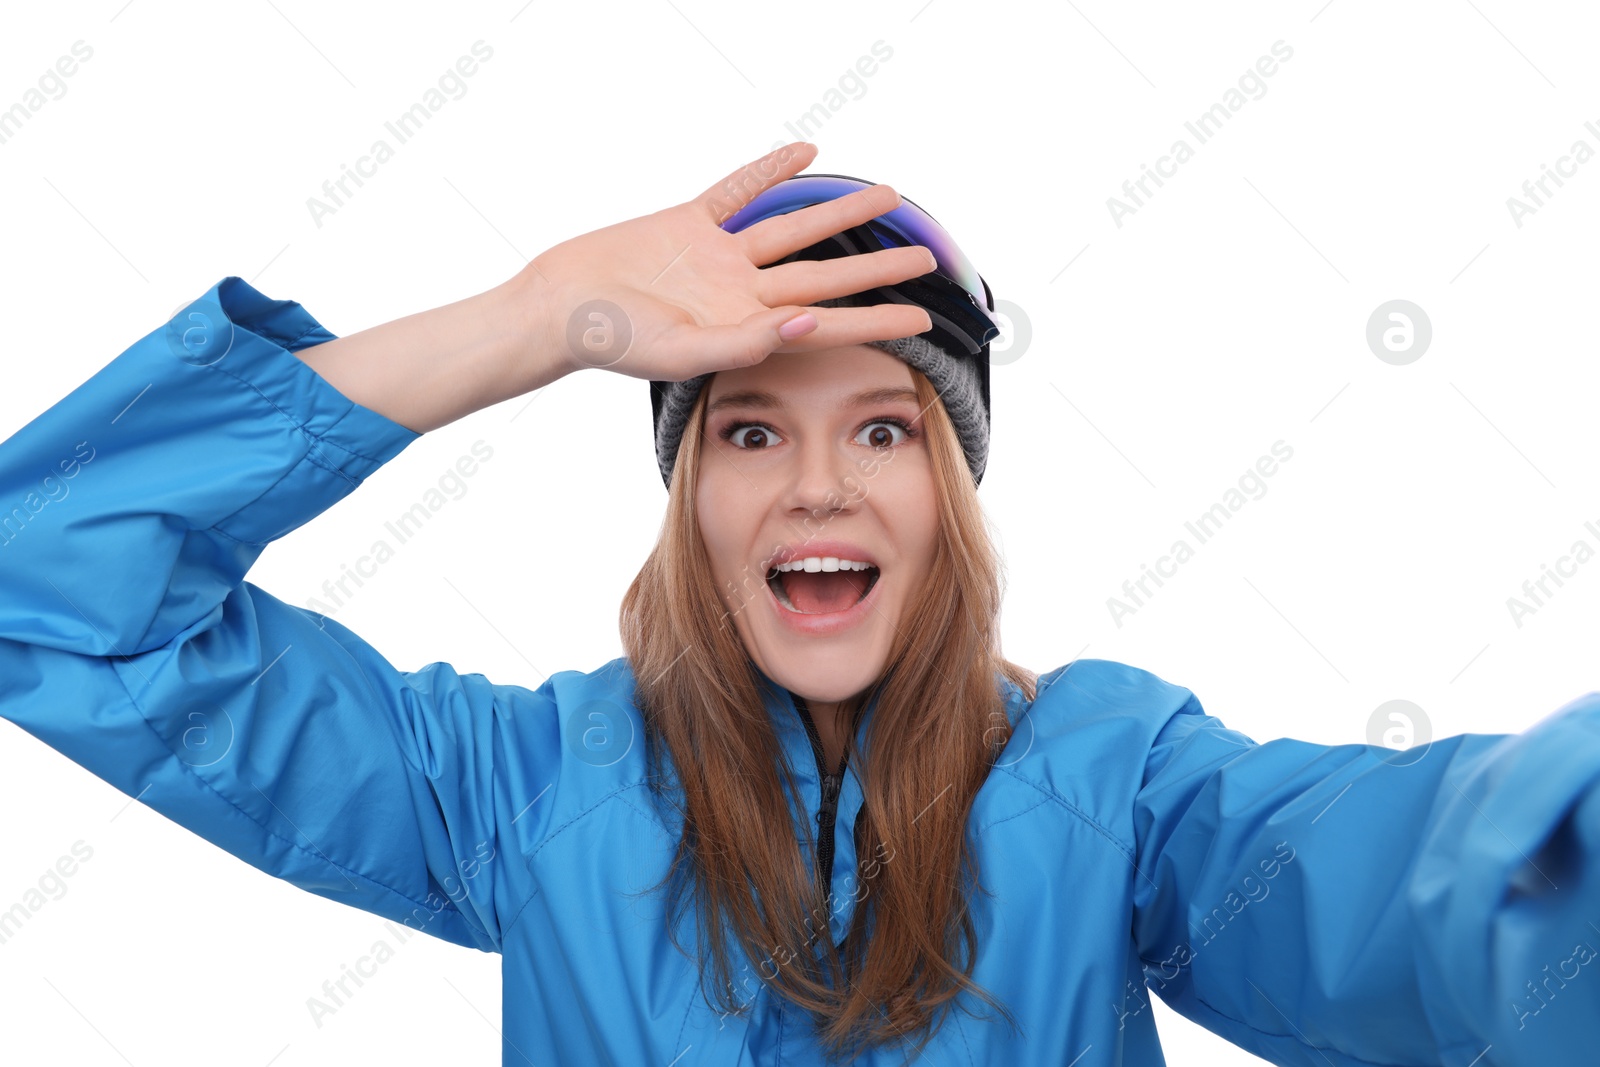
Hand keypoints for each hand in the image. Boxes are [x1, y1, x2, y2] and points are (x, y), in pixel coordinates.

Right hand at [519, 141, 937, 383]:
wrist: (560, 307)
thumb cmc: (614, 342)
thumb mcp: (683, 352)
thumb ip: (747, 341)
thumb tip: (808, 322)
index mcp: (747, 329)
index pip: (827, 324)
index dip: (876, 322)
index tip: (922, 319)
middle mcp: (741, 294)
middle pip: (824, 274)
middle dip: (876, 267)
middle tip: (926, 257)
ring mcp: (717, 258)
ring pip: (793, 229)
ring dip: (838, 211)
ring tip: (887, 195)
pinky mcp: (689, 225)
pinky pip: (738, 192)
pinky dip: (769, 171)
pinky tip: (805, 152)